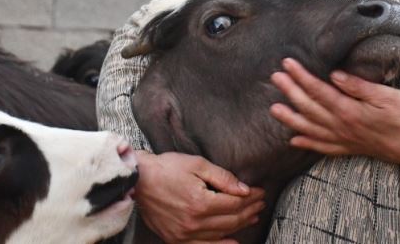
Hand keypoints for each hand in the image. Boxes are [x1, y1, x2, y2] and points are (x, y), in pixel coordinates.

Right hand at [134, 151, 265, 242]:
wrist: (138, 180)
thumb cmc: (167, 168)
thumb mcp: (197, 165)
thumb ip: (223, 178)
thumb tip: (245, 190)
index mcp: (200, 202)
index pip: (235, 203)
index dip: (251, 197)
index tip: (261, 192)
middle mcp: (193, 222)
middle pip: (231, 220)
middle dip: (250, 210)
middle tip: (261, 203)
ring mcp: (184, 234)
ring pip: (221, 234)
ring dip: (240, 226)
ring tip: (253, 217)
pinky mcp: (176, 239)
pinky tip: (234, 242)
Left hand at [269, 58, 399, 171]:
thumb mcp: (386, 95)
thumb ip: (358, 86)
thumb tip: (335, 75)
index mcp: (349, 111)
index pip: (318, 90)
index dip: (301, 76)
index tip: (287, 64)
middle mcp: (341, 127)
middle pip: (309, 107)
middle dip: (290, 91)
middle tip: (275, 77)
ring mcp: (344, 140)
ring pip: (310, 129)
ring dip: (291, 118)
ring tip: (274, 109)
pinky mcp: (350, 148)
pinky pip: (323, 148)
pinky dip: (307, 144)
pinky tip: (295, 140)